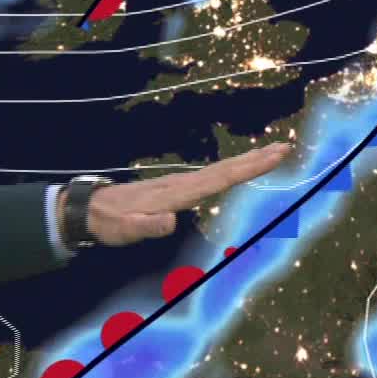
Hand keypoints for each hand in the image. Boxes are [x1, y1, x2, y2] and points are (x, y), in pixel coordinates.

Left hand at [70, 141, 293, 246]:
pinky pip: (211, 178)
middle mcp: (182, 184)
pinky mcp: (176, 189)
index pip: (219, 179)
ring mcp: (179, 185)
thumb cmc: (110, 223)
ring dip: (247, 163)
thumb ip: (146, 227)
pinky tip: (238, 171)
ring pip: (220, 171)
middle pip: (225, 170)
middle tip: (286, 146)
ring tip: (272, 155)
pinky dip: (230, 172)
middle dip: (256, 159)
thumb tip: (169, 221)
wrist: (90, 210)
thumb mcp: (125, 230)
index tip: (274, 155)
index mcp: (177, 194)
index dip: (248, 168)